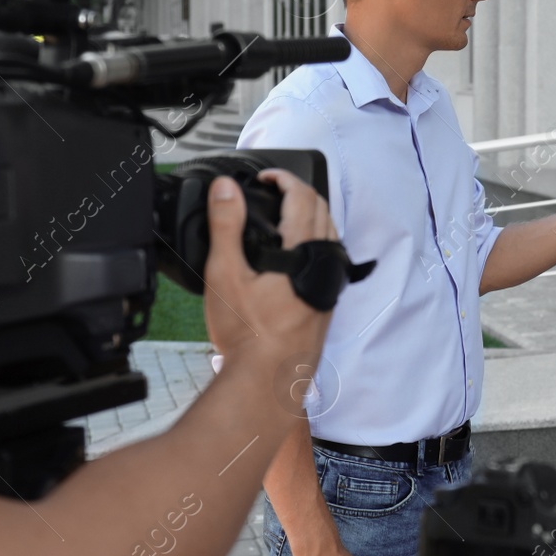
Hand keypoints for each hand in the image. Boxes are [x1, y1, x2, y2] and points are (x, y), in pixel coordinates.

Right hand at [201, 170, 335, 365]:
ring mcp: (328, 285)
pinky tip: (296, 255)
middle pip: (322, 211)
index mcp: (302, 250)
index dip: (284, 178)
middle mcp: (323, 264)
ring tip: (284, 216)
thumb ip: (226, 225)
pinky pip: (329, 259)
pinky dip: (316, 242)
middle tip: (274, 191)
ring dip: (311, 216)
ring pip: (330, 235)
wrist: (269, 378)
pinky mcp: (326, 303)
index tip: (266, 177)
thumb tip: (226, 187)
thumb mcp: (225, 273)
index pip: (302, 196)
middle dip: (300, 192)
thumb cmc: (247, 332)